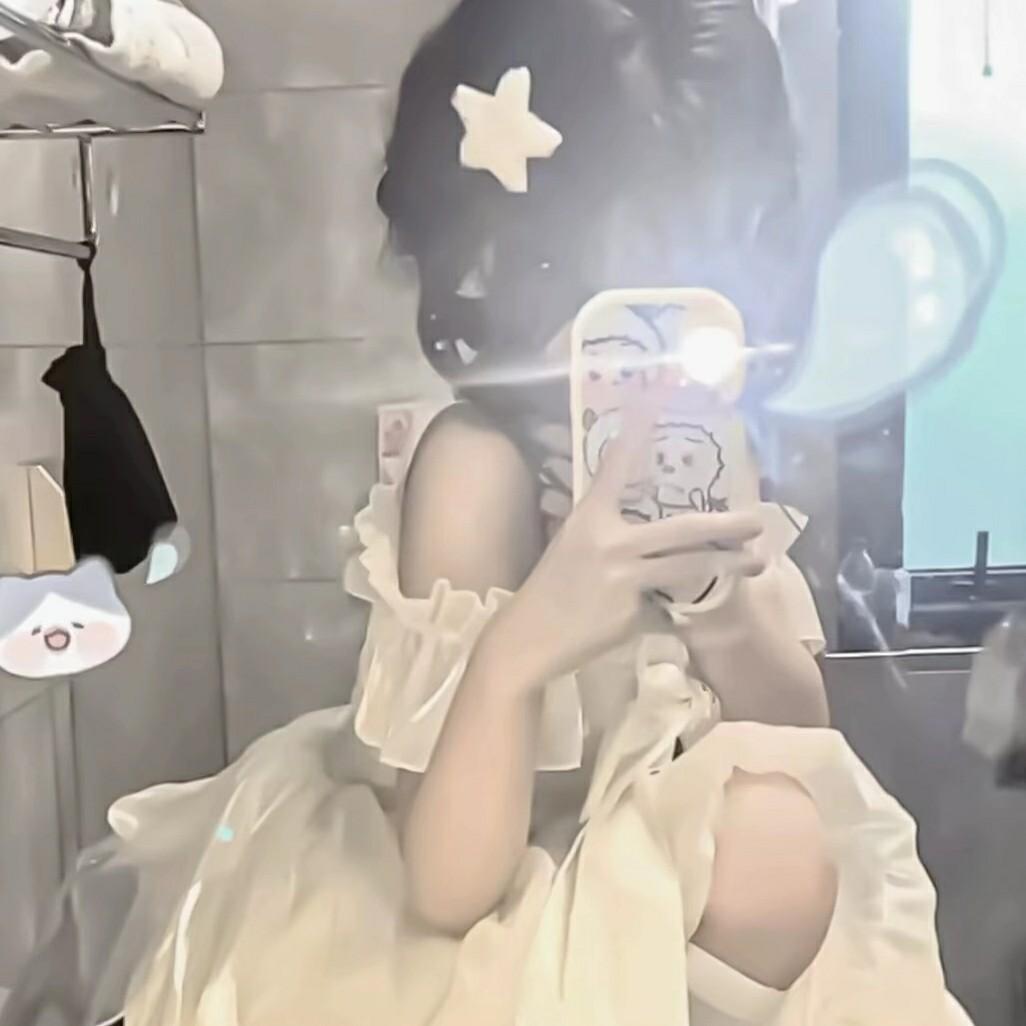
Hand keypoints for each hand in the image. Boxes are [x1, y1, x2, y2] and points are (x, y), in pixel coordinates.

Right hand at [492, 393, 765, 689]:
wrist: (529, 637)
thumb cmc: (550, 588)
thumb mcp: (571, 545)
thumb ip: (607, 531)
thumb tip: (643, 527)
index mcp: (591, 517)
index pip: (618, 462)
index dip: (640, 425)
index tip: (660, 390)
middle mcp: (611, 542)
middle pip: (682, 528)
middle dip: (725, 525)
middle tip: (758, 520)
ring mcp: (624, 578)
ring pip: (689, 568)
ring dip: (727, 566)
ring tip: (757, 562)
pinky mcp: (632, 613)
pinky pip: (666, 608)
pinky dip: (671, 611)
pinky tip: (671, 617)